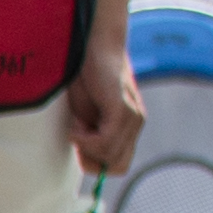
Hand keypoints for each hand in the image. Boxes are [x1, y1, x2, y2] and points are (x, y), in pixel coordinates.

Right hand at [65, 45, 144, 176]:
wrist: (94, 46)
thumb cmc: (86, 78)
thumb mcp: (86, 114)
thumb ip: (91, 135)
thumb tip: (87, 160)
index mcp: (128, 128)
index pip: (119, 165)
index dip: (96, 163)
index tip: (79, 144)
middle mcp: (135, 125)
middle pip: (117, 166)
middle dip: (91, 159)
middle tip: (77, 135)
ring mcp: (133, 118)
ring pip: (110, 155)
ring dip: (85, 145)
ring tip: (77, 123)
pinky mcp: (123, 110)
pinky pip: (107, 141)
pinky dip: (85, 139)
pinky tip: (76, 124)